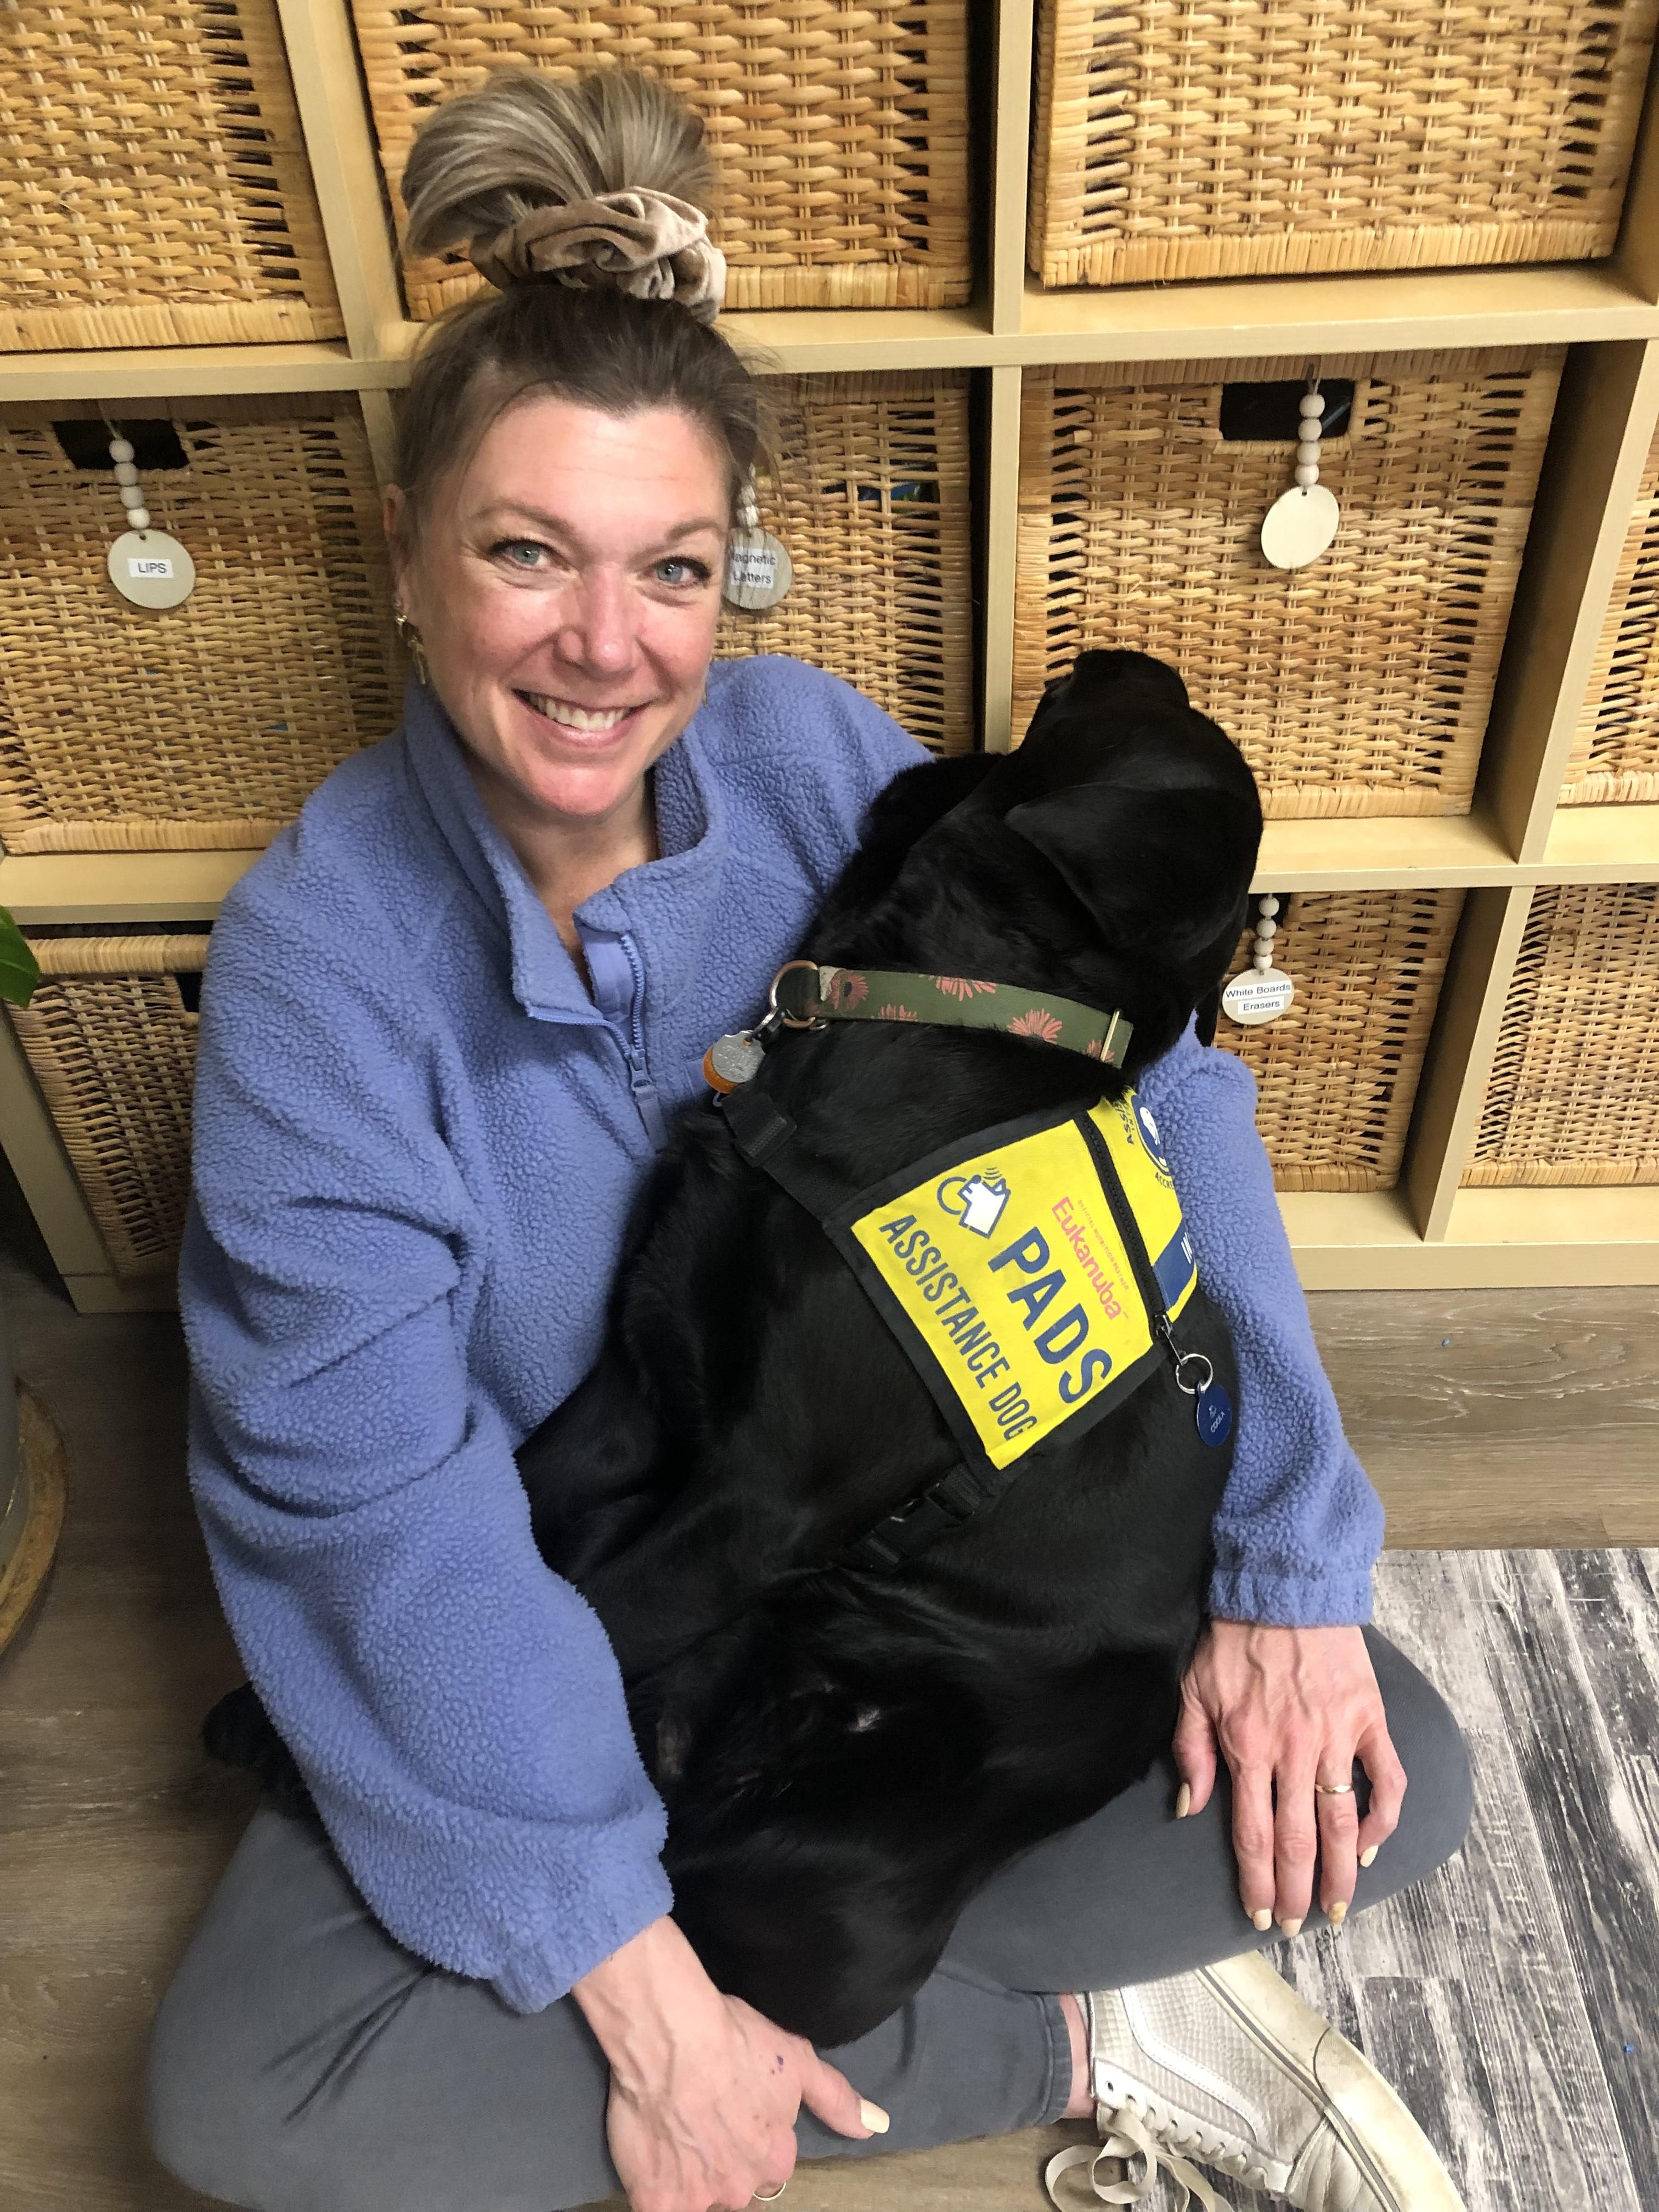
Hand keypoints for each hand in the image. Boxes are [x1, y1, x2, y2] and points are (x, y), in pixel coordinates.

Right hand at [574, 1916, 885, 2211]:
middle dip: (722, 2164)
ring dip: (689, 2175)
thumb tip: (877, 2127)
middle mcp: (742, 2187)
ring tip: (675, 2134)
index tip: (735, 2118)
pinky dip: (656, 2187)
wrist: (671, 2037)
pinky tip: (651, 2159)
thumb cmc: (735, 2040)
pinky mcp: (657, 2201)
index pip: (770, 2169)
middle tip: (702, 2123)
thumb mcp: (798, 2061)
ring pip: (698, 2198)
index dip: (751, 2144)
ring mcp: (699, 2198)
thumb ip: (836, 2099)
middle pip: (733, 2188)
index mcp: (776, 2158)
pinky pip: (659, 2206)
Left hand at [1172, 1621, 1406, 1934]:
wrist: (1283, 1587)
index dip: (1258, 1880)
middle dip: (1297, 1891)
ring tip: (1338, 1908)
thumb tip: (1189, 1808)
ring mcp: (1336, 1737)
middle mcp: (1293, 1752)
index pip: (1252, 1833)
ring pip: (1341, 1821)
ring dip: (1341, 1872)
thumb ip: (1190, 1751)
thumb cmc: (1233, 1638)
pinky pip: (1385, 1779)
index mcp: (1247, 1748)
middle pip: (1298, 1840)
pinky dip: (1382, 1819)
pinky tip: (1370, 1848)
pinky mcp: (1369, 1719)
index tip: (1261, 1914)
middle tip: (1298, 1926)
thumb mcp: (1191, 1690)